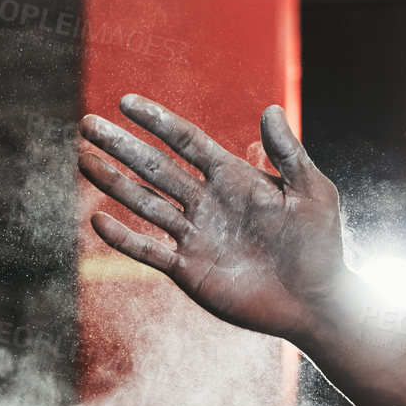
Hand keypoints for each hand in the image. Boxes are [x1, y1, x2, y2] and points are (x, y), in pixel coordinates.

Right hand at [78, 95, 346, 342]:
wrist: (315, 302)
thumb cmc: (322, 245)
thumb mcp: (312, 192)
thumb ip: (289, 154)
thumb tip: (269, 110)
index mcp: (233, 178)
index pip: (186, 141)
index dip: (156, 121)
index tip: (126, 102)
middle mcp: (206, 202)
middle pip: (155, 167)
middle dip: (121, 146)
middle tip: (87, 124)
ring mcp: (194, 236)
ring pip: (144, 204)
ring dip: (113, 183)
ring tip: (83, 160)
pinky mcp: (188, 270)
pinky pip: (149, 251)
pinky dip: (124, 239)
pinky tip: (98, 221)